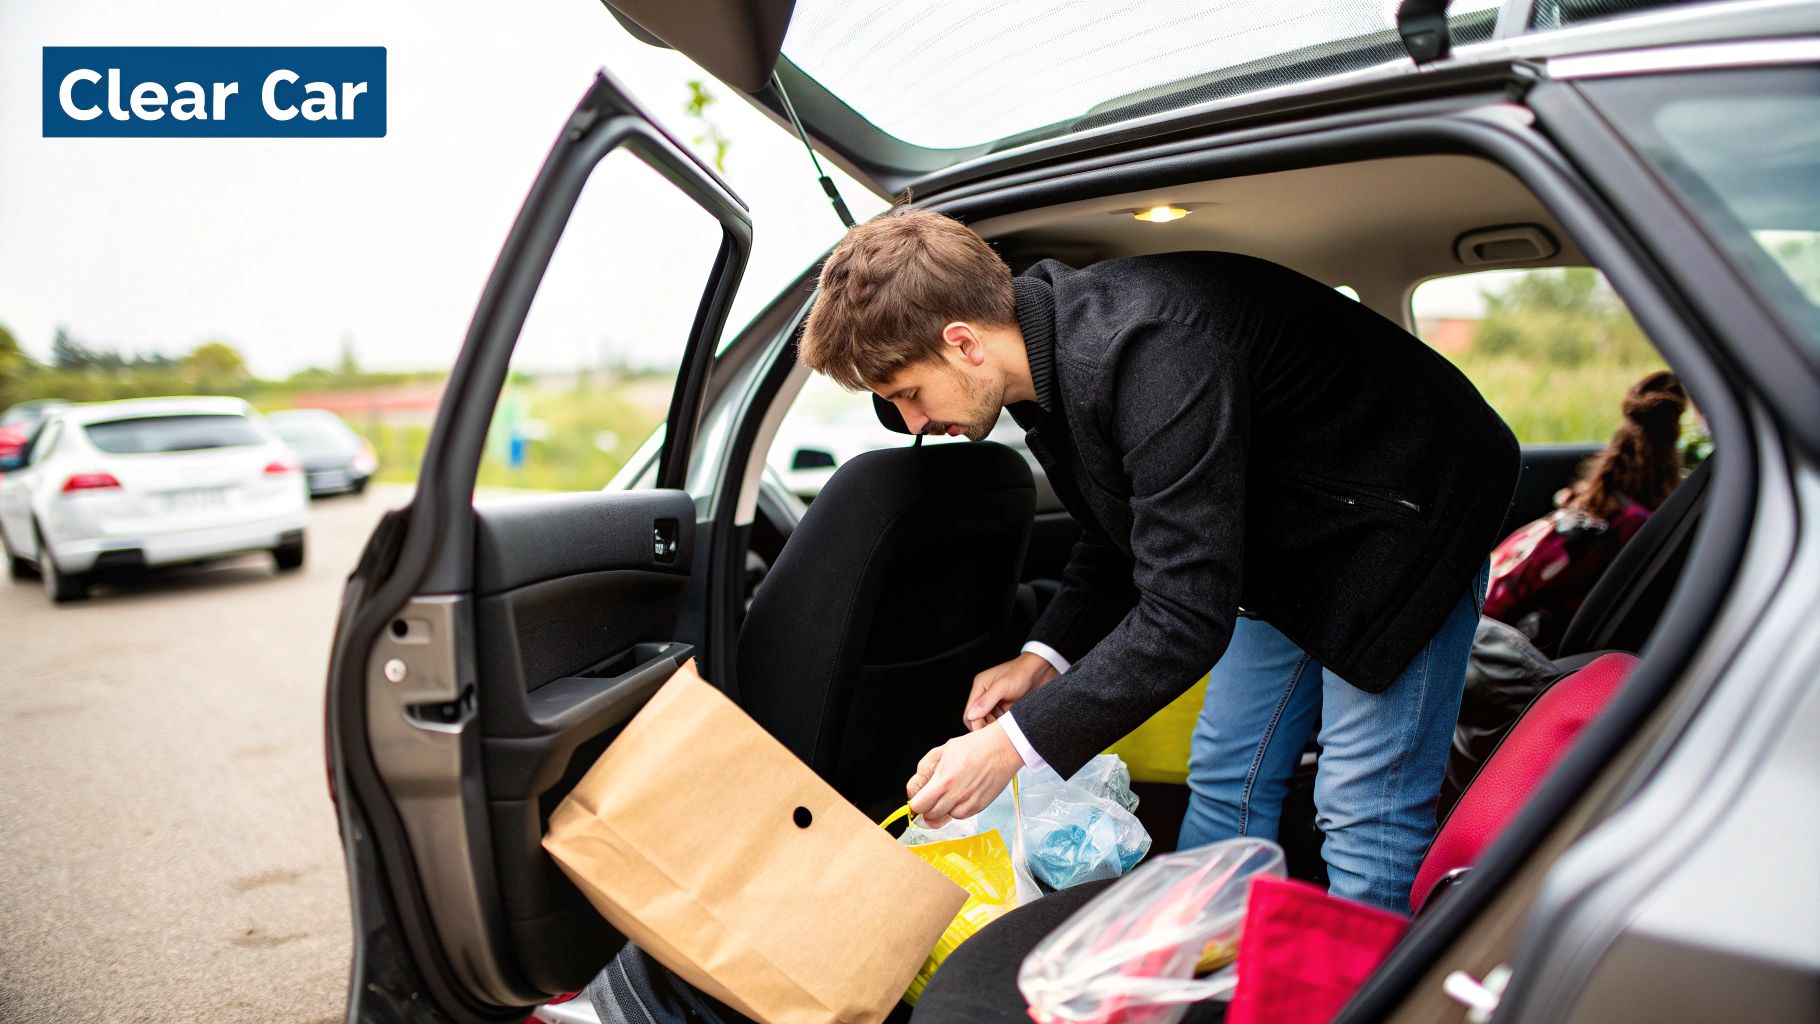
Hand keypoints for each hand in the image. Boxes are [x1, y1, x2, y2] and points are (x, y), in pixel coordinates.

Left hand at [906, 722, 1023, 827]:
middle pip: (930, 816)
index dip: (915, 803)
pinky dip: (957, 809)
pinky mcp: (979, 807)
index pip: (918, 806)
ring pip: (945, 818)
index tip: (917, 799)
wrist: (1002, 749)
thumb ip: (923, 771)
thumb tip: (914, 791)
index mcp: (943, 780)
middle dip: (927, 807)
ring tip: (951, 790)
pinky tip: (962, 793)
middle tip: (933, 794)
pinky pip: (960, 816)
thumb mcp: (941, 751)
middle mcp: (955, 796)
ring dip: (943, 809)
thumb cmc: (974, 747)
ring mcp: (968, 804)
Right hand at [965, 652, 1059, 730]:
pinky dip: (1003, 726)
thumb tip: (971, 715)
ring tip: (1004, 732)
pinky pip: (1000, 721)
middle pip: (977, 719)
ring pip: (989, 722)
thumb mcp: (1002, 686)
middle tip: (994, 736)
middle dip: (984, 728)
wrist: (1042, 670)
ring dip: (994, 728)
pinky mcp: (1007, 708)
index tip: (984, 735)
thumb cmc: (1022, 672)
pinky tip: (1009, 728)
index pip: (969, 712)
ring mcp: (997, 702)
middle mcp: (986, 695)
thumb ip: (986, 701)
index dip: (975, 724)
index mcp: (980, 687)